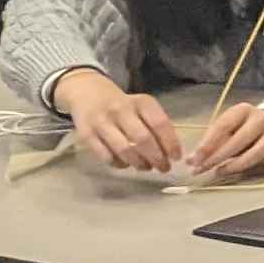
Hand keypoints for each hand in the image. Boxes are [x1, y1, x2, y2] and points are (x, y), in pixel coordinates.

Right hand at [54, 74, 182, 171]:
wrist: (89, 95)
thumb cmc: (124, 105)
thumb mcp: (143, 106)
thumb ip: (156, 124)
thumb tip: (170, 151)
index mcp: (141, 102)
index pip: (159, 123)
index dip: (170, 143)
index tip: (176, 157)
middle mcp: (121, 110)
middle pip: (142, 139)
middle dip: (156, 157)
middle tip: (164, 167)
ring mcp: (102, 123)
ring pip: (124, 149)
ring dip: (139, 163)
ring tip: (147, 167)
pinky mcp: (86, 135)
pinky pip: (106, 156)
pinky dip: (119, 164)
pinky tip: (127, 164)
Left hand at [185, 103, 263, 177]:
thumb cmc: (247, 129)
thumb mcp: (229, 129)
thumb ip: (212, 143)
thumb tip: (191, 161)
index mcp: (243, 110)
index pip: (223, 127)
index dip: (206, 145)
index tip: (193, 161)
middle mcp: (263, 116)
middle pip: (240, 139)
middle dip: (219, 157)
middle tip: (203, 170)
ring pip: (260, 150)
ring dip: (239, 164)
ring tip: (223, 171)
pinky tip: (261, 165)